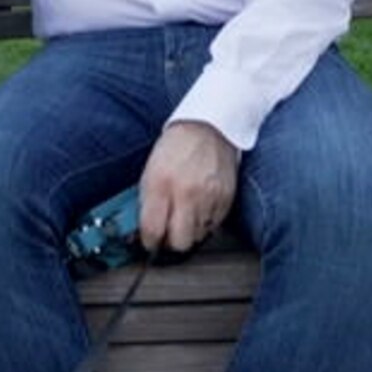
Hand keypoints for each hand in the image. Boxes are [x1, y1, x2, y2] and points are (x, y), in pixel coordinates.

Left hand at [138, 120, 238, 253]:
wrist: (207, 128)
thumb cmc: (175, 149)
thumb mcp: (150, 172)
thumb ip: (147, 203)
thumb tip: (145, 232)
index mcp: (160, 185)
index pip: (153, 230)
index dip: (149, 241)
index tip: (150, 241)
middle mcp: (185, 193)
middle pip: (180, 243)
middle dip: (172, 242)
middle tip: (169, 233)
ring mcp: (209, 197)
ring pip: (198, 236)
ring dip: (190, 230)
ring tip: (186, 212)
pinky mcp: (226, 199)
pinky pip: (214, 225)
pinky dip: (206, 221)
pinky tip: (200, 205)